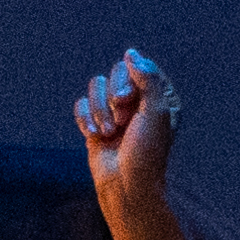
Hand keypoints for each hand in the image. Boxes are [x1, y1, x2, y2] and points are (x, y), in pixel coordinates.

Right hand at [72, 47, 177, 227]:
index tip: (129, 99)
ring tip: (108, 133)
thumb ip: (147, 78)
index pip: (138, 67)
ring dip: (99, 111)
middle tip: (121, 120)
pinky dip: (85, 119)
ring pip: (95, 87)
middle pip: (114, 73)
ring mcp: (114, 112)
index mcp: (158, 96)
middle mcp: (137, 100)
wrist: (126, 186)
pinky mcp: (95, 124)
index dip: (129, 80)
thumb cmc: (147, 152)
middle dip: (112, 97)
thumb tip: (130, 53)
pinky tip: (94, 136)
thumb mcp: (156, 112)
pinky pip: (81, 105)